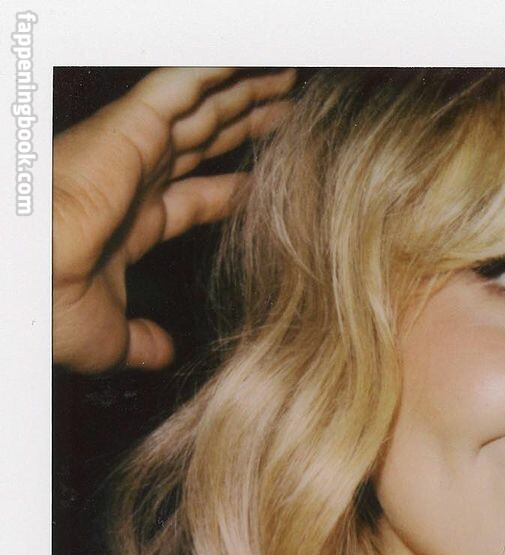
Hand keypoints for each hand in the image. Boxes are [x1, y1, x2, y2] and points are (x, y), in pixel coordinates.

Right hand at [53, 67, 295, 374]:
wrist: (22, 289)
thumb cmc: (48, 311)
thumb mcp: (111, 338)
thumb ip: (142, 342)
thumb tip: (162, 352)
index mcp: (130, 223)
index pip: (194, 195)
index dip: (233, 187)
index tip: (267, 183)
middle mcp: (132, 179)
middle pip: (204, 141)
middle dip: (246, 124)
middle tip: (289, 110)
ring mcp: (130, 150)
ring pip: (199, 108)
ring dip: (243, 91)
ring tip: (285, 78)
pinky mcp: (127, 129)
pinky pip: (176, 86)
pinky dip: (211, 70)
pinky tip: (248, 62)